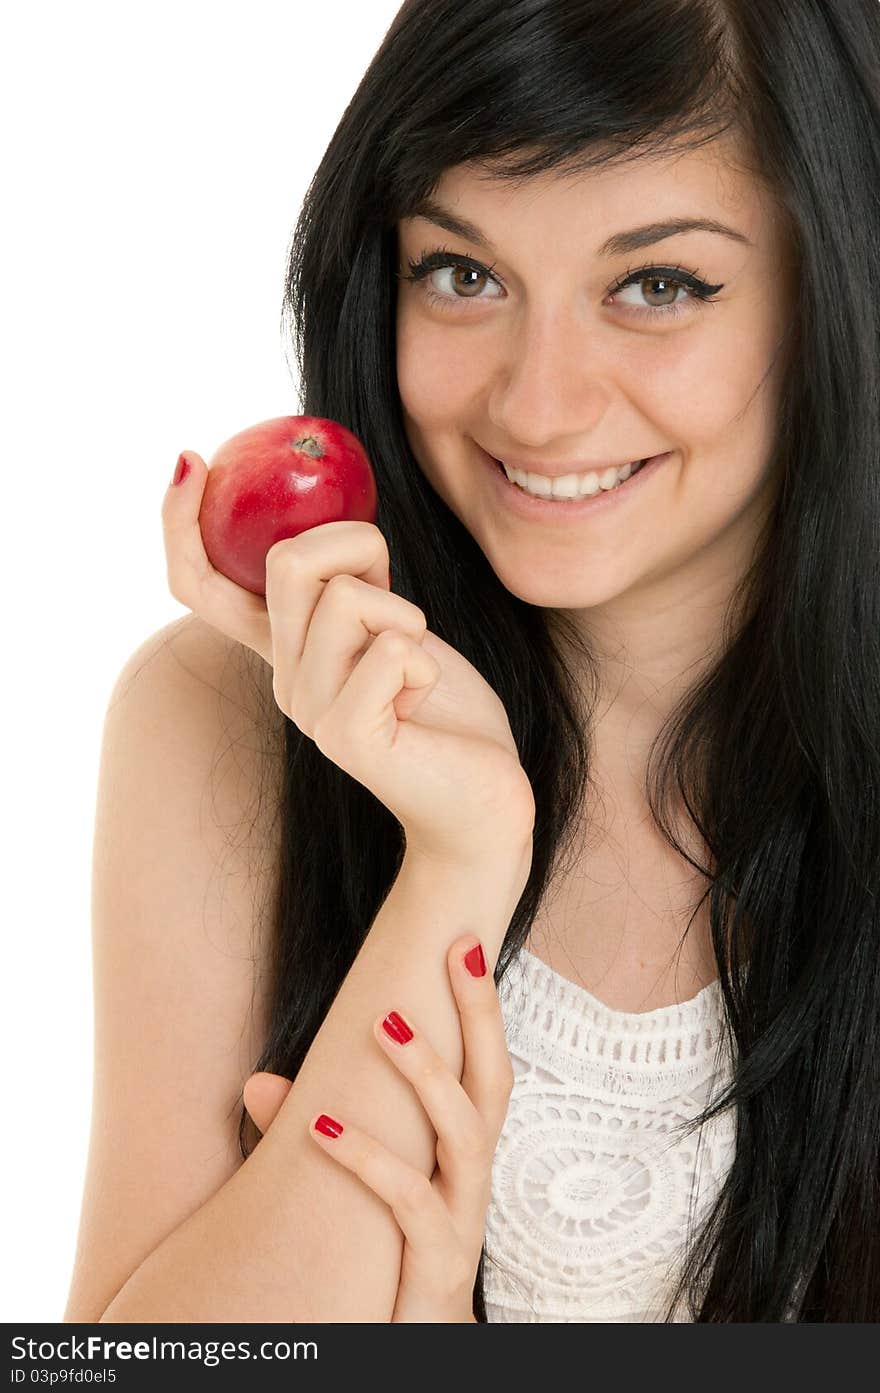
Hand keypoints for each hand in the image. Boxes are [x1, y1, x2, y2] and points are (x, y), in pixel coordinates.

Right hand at [163, 452, 534, 867]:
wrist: (482, 799)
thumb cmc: (445, 710)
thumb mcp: (393, 626)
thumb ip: (355, 586)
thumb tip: (334, 522)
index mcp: (285, 649)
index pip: (201, 583)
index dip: (181, 522)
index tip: (191, 460)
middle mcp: (284, 679)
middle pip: (286, 560)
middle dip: (359, 547)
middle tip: (396, 597)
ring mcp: (308, 711)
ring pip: (346, 598)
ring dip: (405, 616)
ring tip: (416, 665)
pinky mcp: (346, 736)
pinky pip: (391, 649)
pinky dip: (425, 661)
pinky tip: (423, 702)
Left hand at [242, 934, 512, 1321]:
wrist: (405, 1350)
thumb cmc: (378, 1257)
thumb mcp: (348, 1185)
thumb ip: (308, 1130)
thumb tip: (258, 1080)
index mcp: (460, 1153)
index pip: (483, 1065)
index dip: (479, 1007)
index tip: (462, 943)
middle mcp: (472, 1179)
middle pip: (495, 1084)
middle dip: (481, 1015)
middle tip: (457, 951)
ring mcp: (462, 1221)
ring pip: (465, 1132)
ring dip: (427, 1072)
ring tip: (383, 1023)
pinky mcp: (436, 1264)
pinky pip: (409, 1201)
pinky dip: (367, 1157)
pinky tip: (320, 1125)